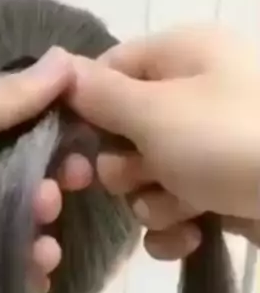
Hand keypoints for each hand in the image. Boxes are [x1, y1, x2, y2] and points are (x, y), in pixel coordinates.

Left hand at [0, 48, 73, 292]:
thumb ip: (0, 100)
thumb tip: (70, 60)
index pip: (17, 134)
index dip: (55, 144)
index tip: (84, 155)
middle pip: (17, 186)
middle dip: (48, 193)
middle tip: (56, 199)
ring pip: (5, 232)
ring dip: (36, 237)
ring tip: (43, 246)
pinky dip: (14, 274)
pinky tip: (35, 276)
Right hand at [66, 25, 259, 260]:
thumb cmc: (230, 142)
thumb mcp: (156, 111)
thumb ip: (102, 95)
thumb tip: (61, 68)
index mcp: (183, 56)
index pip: (110, 71)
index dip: (87, 109)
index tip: (74, 144)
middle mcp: (196, 96)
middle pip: (124, 133)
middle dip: (126, 166)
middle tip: (146, 173)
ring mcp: (211, 148)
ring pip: (147, 179)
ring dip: (154, 201)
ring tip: (186, 205)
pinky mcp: (223, 192)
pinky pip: (174, 210)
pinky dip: (176, 227)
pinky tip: (193, 235)